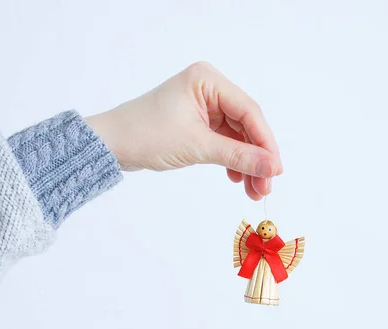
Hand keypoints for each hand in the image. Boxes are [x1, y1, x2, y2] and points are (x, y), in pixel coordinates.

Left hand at [85, 61, 282, 199]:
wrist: (110, 144)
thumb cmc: (145, 135)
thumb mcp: (197, 146)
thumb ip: (238, 156)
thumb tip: (271, 168)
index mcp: (208, 80)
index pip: (249, 111)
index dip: (265, 142)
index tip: (276, 169)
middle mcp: (209, 88)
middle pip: (246, 125)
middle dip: (256, 157)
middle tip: (265, 186)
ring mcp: (204, 105)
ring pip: (237, 136)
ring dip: (246, 163)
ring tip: (253, 190)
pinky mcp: (199, 121)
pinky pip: (224, 141)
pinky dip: (231, 160)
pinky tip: (237, 178)